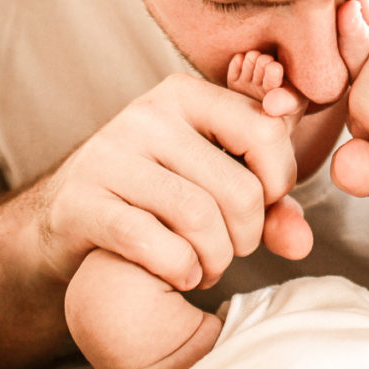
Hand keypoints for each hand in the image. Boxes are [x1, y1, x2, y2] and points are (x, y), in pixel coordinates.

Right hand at [34, 73, 311, 291]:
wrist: (67, 215)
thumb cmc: (157, 194)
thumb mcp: (215, 181)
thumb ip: (269, 202)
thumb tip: (302, 242)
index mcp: (186, 94)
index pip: (268, 130)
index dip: (279, 181)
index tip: (264, 204)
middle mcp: (148, 115)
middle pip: (240, 188)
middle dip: (248, 235)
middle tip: (232, 249)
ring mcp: (110, 156)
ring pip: (201, 219)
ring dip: (217, 260)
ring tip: (208, 266)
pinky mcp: (83, 202)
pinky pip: (155, 243)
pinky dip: (180, 270)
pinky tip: (180, 274)